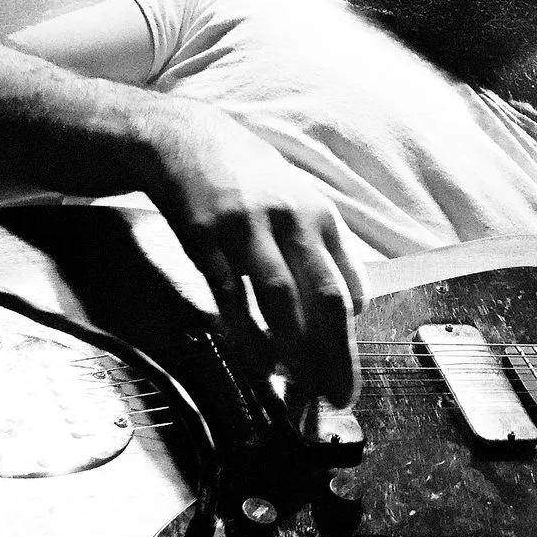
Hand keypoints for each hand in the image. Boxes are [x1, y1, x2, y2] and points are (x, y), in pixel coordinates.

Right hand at [136, 98, 366, 405]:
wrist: (185, 140)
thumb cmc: (248, 181)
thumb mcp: (297, 204)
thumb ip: (324, 253)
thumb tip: (351, 308)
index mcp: (320, 216)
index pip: (348, 287)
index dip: (351, 339)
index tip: (347, 375)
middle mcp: (290, 220)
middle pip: (323, 298)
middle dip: (335, 355)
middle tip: (338, 396)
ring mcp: (248, 229)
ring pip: (280, 300)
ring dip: (295, 351)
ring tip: (302, 389)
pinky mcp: (207, 238)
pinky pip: (232, 296)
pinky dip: (247, 334)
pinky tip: (259, 362)